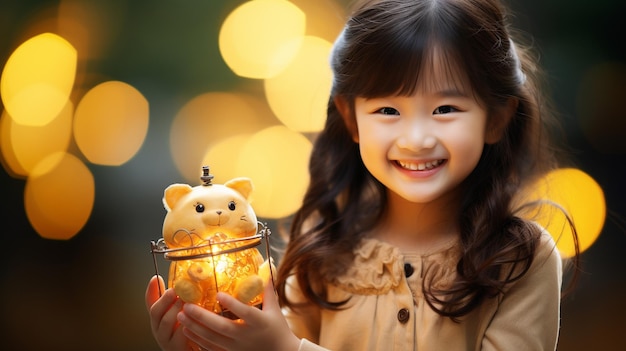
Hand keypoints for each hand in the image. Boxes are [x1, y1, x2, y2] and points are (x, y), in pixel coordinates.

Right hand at [145, 275, 189, 350]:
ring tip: (185, 302)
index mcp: (159, 320)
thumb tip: (186, 282)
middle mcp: (159, 330)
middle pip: (155, 311)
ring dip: (176, 309)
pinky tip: (193, 319)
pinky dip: (186, 326)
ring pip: (166, 322)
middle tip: (176, 290)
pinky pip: (179, 337)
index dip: (151, 290)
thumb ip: (180, 301)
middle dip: (165, 299)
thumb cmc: (189, 334)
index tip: (155, 278)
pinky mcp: (176, 349)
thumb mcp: (184, 314)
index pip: (150, 302)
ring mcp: (166, 341)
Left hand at [177, 281, 300, 350]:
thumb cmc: (277, 329)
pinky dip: (197, 340)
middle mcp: (246, 336)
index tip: (218, 294)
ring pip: (213, 339)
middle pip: (223, 327)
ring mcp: (237, 347)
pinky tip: (186, 330)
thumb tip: (265, 267)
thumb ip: (267, 289)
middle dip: (203, 317)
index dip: (232, 304)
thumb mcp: (274, 309)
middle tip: (186, 306)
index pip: (245, 313)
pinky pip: (211, 348)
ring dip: (195, 328)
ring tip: (181, 316)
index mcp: (259, 322)